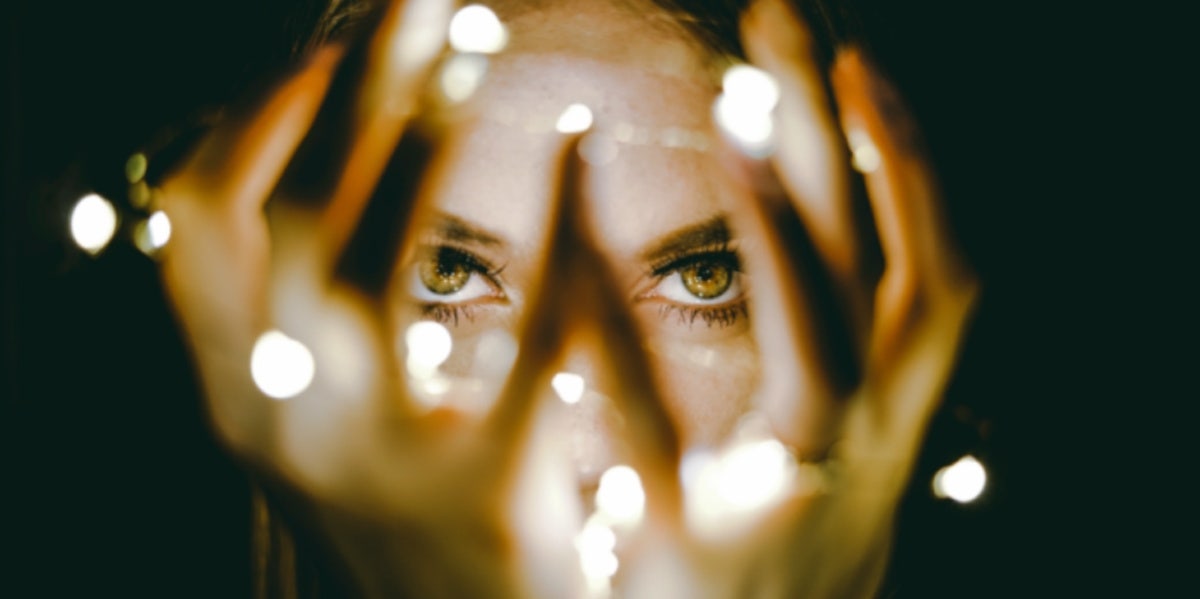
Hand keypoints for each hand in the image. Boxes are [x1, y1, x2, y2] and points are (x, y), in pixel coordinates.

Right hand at [157, 1, 592, 595]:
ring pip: (360, 251)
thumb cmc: (401, 518)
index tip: (324, 52)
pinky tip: (582, 153)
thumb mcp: (319, 424)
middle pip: (277, 212)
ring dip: (416, 129)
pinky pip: (523, 327)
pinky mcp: (482, 485)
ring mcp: (367, 456)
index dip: (253, 120)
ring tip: (479, 50)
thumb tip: (321, 168)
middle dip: (346, 90)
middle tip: (422, 4)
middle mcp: (274, 418)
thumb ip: (295, 321)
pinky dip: (553, 222)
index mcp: (234, 392)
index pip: (194, 221)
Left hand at [617, 0, 979, 595]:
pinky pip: (658, 429)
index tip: (856, 58)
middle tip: (780, 17)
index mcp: (899, 407)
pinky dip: (618, 339)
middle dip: (841, 135)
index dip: (908, 156)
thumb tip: (798, 203)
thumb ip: (836, 339)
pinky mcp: (698, 544)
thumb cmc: (797, 534)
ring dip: (788, 222)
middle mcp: (871, 440)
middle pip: (880, 268)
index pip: (928, 262)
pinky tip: (573, 258)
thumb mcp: (843, 437)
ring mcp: (795, 492)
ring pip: (820, 342)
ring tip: (734, 113)